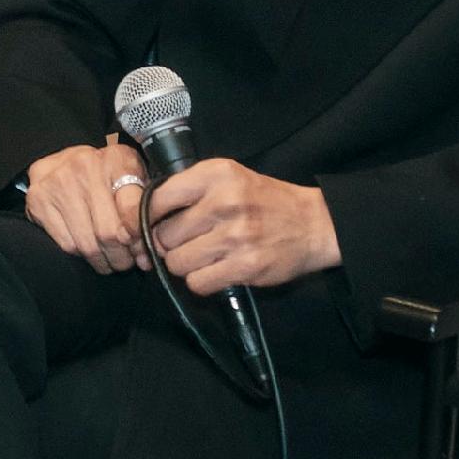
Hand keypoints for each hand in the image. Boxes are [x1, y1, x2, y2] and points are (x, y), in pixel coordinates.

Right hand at [20, 139, 151, 271]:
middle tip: (126, 260)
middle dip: (122, 256)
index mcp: (116, 159)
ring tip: (110, 259)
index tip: (142, 247)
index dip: (140, 236)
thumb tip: (147, 252)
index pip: (133, 208)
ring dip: (103, 260)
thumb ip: (144, 207)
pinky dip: (82, 255)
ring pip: (87, 244)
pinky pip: (67, 244)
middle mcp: (85, 168)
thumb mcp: (132, 177)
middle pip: (108, 232)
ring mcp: (58, 184)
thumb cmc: (105, 173)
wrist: (61, 160)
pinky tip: (89, 249)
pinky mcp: (39, 201)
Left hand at [143, 160, 339, 294]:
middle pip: (164, 236)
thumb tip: (145, 217)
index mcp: (216, 174)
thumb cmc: (264, 200)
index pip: (158, 199)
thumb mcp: (229, 177)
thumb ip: (190, 189)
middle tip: (186, 243)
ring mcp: (235, 236)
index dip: (149, 217)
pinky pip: (198, 283)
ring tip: (203, 257)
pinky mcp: (245, 266)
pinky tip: (215, 270)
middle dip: (169, 244)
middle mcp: (224, 202)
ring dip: (185, 265)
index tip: (155, 225)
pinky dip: (201, 281)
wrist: (314, 224)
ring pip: (177, 263)